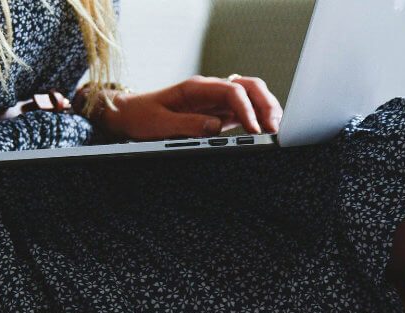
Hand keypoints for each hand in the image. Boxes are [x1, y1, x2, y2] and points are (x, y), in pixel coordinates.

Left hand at [97, 75, 282, 139]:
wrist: (129, 115)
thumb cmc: (141, 117)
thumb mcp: (159, 124)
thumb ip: (187, 125)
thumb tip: (215, 128)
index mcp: (197, 88)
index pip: (232, 90)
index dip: (247, 108)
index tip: (254, 128)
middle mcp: (210, 91)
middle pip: (249, 87)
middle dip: (266, 104)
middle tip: (275, 127)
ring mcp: (216, 102)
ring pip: (251, 98)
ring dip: (266, 110)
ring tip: (275, 130)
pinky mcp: (217, 115)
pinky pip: (243, 112)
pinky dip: (257, 120)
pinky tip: (263, 132)